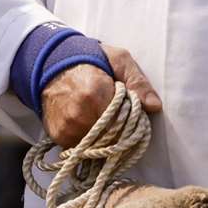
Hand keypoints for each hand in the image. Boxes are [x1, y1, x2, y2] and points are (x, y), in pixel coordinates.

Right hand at [40, 43, 161, 147]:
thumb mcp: (120, 60)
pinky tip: (88, 124)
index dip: (131, 121)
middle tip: (117, 116)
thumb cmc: (90, 60)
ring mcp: (66, 128)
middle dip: (118, 131)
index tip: (132, 114)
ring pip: (97, 145)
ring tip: (101, 118)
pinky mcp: (58, 136)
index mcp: (94, 94)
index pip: (123, 123)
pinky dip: (88, 140)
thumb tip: (155, 106)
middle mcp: (78, 115)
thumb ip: (138, 82)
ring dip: (104, 138)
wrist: (52, 65)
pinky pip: (81, 148)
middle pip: (111, 137)